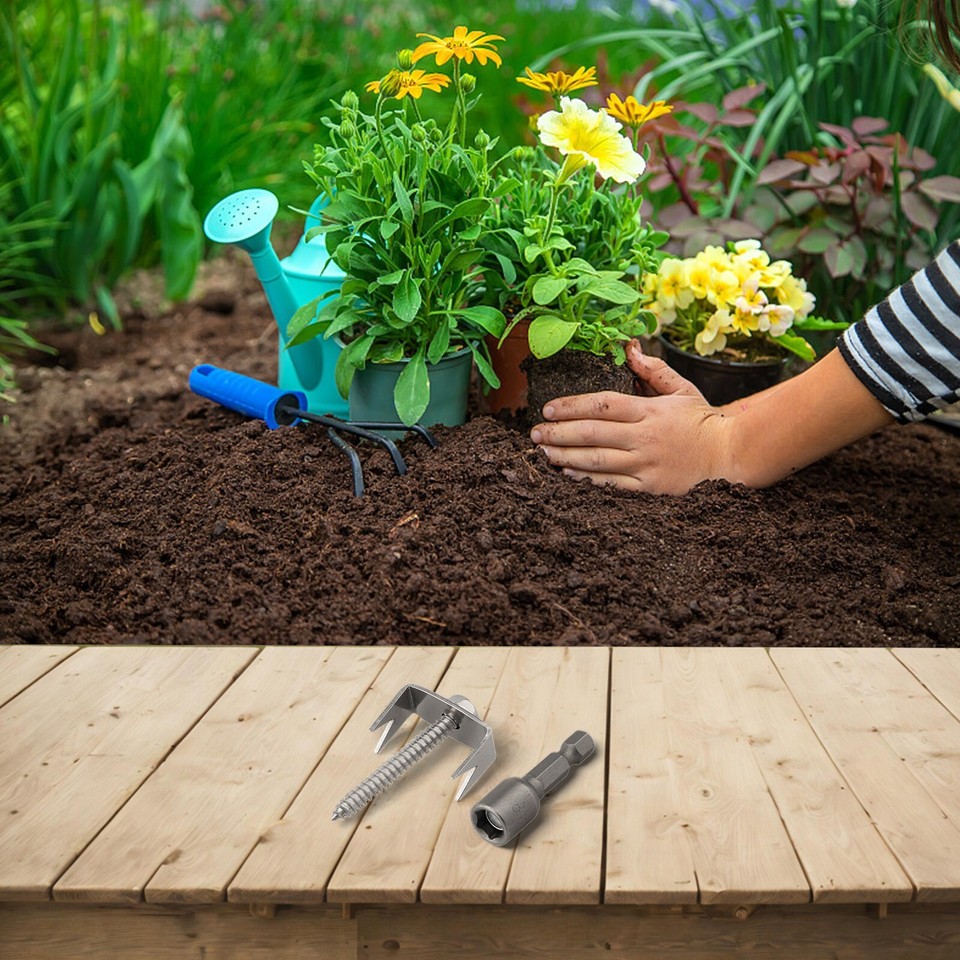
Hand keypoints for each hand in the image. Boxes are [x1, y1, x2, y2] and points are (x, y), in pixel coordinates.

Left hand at [529, 341, 730, 494]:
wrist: (729, 456)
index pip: (602, 404)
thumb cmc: (701, 421)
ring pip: (596, 460)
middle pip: (591, 433)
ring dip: (566, 456)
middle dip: (558, 433)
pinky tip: (569, 473)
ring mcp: (646, 464)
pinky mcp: (648, 487)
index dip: (570, 406)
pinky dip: (587, 478)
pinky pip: (611, 484)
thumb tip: (629, 346)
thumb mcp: (681, 389)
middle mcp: (644, 437)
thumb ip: (652, 370)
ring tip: (545, 453)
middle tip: (534, 434)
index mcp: (649, 411)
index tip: (547, 408)